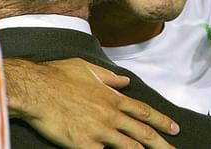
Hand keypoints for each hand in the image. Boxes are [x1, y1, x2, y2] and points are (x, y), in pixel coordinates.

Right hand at [4, 58, 178, 148]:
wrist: (35, 89)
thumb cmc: (57, 75)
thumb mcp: (87, 68)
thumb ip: (108, 77)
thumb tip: (125, 81)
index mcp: (111, 97)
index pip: (143, 111)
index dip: (161, 121)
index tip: (174, 128)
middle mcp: (110, 114)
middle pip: (143, 133)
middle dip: (162, 143)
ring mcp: (99, 131)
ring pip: (129, 147)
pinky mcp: (84, 144)